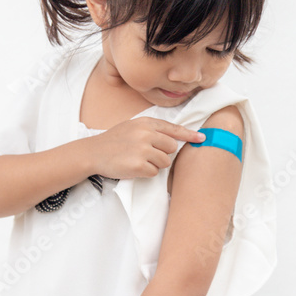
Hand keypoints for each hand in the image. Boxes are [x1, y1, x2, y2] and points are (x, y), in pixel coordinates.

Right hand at [86, 117, 205, 179]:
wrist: (93, 152)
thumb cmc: (113, 141)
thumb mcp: (131, 127)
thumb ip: (151, 129)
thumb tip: (174, 136)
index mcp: (145, 123)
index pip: (173, 128)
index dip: (189, 134)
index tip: (202, 138)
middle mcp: (145, 134)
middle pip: (172, 147)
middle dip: (163, 153)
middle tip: (147, 154)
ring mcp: (142, 149)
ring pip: (165, 162)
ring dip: (155, 164)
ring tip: (138, 160)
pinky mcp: (138, 165)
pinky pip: (154, 172)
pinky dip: (146, 172)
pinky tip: (133, 167)